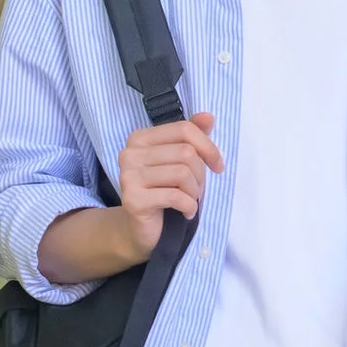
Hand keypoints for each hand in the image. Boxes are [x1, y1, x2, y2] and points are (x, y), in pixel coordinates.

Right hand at [118, 112, 223, 256]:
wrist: (141, 229)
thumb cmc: (164, 192)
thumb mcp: (180, 162)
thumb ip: (192, 138)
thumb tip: (208, 117)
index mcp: (140, 138)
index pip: (184, 130)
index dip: (208, 147)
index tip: (217, 166)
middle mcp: (130, 153)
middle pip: (185, 153)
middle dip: (200, 175)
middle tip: (196, 190)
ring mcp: (128, 176)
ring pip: (182, 173)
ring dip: (194, 192)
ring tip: (189, 200)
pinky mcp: (133, 199)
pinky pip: (175, 196)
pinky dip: (189, 206)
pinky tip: (186, 212)